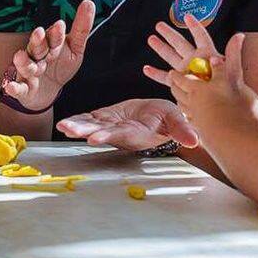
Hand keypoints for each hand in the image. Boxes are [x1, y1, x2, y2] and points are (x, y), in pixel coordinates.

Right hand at [1, 0, 95, 111]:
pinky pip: (18, 88)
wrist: (46, 92)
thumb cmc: (59, 66)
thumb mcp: (75, 48)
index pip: (53, 38)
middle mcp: (37, 56)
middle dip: (38, 41)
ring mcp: (28, 72)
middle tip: (39, 32)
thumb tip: (89, 2)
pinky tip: (10, 87)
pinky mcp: (23, 89)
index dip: (56, 33)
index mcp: (50, 45)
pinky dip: (13, 88)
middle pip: (37, 48)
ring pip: (26, 66)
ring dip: (23, 62)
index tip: (60, 25)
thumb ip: (81, 28)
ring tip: (21, 57)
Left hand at [57, 98, 198, 151]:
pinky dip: (78, 119)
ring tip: (63, 126)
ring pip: (92, 126)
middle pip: (100, 132)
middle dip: (84, 131)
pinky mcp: (105, 118)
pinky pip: (89, 119)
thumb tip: (195, 141)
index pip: (121, 135)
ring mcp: (111, 126)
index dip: (108, 135)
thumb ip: (183, 130)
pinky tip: (64, 123)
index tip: (94, 137)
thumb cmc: (169, 120)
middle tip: (69, 130)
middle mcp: (121, 133)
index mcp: (137, 133)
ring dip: (77, 126)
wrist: (158, 116)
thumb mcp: (178, 121)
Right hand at [145, 15, 252, 124]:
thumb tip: (239, 35)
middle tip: (159, 25)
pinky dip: (156, 73)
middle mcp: (195, 60)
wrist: (223, 105)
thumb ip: (233, 52)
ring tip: (151, 38)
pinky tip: (147, 69)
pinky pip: (166, 77)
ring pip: (170, 56)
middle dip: (169, 34)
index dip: (194, 27)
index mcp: (207, 54)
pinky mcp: (180, 83)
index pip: (200, 37)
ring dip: (161, 48)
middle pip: (180, 43)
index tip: (187, 17)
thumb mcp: (233, 69)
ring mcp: (186, 71)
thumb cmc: (230, 88)